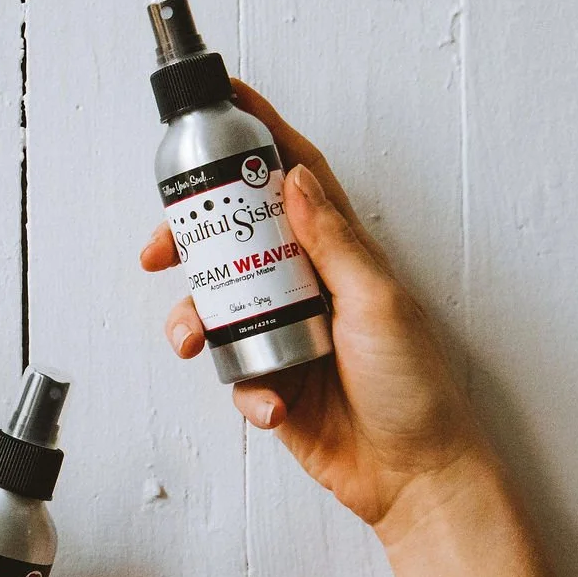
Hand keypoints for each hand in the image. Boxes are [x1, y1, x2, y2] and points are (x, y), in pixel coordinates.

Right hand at [141, 79, 490, 535]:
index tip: (225, 100)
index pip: (293, 179)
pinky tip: (269, 405)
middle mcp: (308, 285)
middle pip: (233, 239)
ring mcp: (285, 333)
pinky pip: (231, 373)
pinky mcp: (271, 381)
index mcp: (340, 253)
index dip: (259, 136)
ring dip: (192, 322)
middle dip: (189, 239)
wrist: (415, 477)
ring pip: (215, 306)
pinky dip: (241, 389)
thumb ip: (332, 242)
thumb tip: (293, 180)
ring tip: (194, 343)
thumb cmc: (417, 390)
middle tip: (160, 247)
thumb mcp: (378, 303)